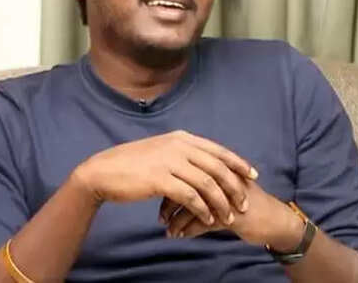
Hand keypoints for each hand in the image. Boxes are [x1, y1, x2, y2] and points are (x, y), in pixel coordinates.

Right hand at [72, 130, 257, 226]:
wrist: (104, 171)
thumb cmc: (132, 164)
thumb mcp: (160, 150)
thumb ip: (182, 152)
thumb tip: (202, 161)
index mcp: (181, 138)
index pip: (218, 150)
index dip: (238, 163)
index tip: (253, 175)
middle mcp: (179, 146)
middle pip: (218, 167)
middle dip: (235, 186)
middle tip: (243, 203)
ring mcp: (170, 162)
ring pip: (207, 184)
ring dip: (221, 202)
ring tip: (227, 217)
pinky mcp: (160, 180)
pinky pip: (191, 197)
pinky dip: (202, 209)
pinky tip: (207, 219)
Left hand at [161, 179, 305, 250]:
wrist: (273, 218)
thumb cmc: (245, 201)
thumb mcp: (226, 186)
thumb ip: (206, 181)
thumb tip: (179, 183)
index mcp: (219, 166)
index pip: (187, 169)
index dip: (171, 183)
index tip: (160, 197)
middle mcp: (222, 177)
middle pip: (186, 186)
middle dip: (170, 202)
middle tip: (160, 216)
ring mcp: (226, 195)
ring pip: (192, 205)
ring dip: (177, 219)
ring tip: (168, 229)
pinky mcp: (231, 214)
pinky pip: (202, 222)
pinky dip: (188, 229)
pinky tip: (179, 235)